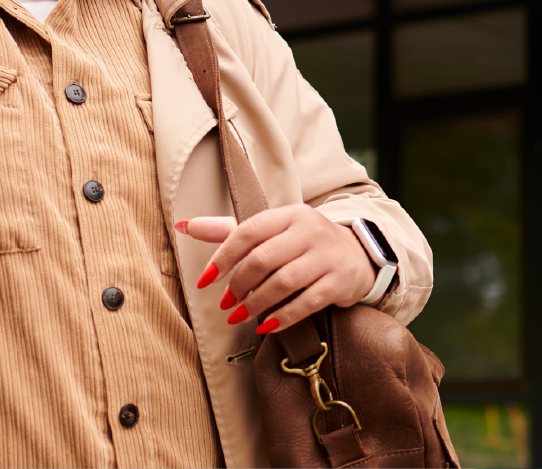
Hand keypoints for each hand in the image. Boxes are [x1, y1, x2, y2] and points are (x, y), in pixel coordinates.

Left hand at [176, 205, 375, 334]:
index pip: (248, 231)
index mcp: (288, 214)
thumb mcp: (271, 230)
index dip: (223, 257)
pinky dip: (283, 317)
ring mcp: (327, 255)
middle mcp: (309, 230)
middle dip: (239, 284)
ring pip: (284, 281)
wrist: (357, 253)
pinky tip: (266, 326)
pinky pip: (307, 302)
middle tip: (226, 303)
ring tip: (241, 317)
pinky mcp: (340, 281)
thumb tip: (184, 224)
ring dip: (257, 303)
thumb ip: (228, 230)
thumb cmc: (302, 243)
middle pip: (264, 258)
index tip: (204, 281)